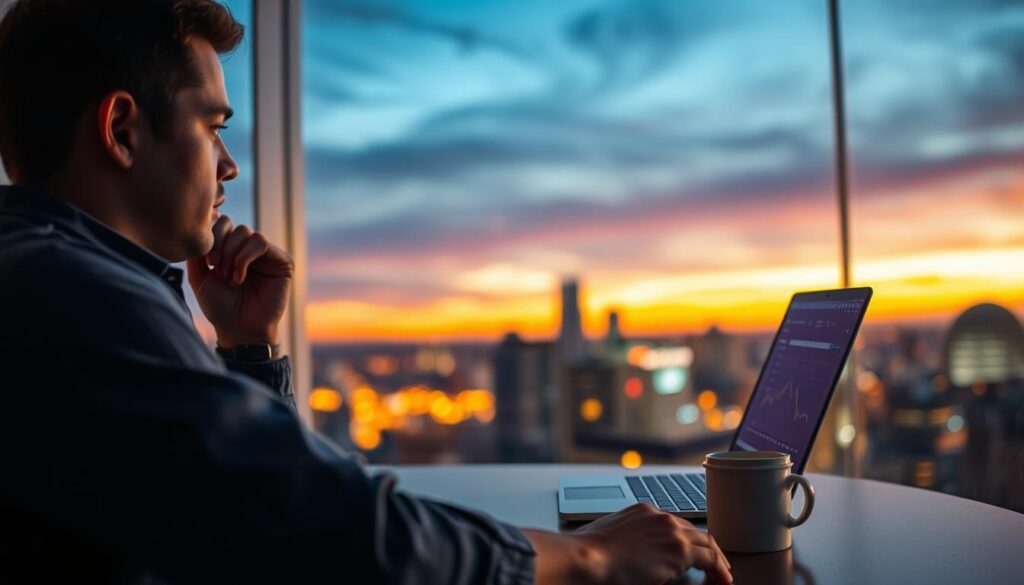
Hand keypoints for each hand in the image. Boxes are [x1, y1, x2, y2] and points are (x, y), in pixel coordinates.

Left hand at [186, 214, 293, 348]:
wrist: (239, 329)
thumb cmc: (220, 307)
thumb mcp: (200, 278)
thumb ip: (196, 253)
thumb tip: (200, 229)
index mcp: (231, 250)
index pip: (221, 224)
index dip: (212, 237)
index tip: (207, 262)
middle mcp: (249, 249)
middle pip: (233, 225)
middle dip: (220, 245)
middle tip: (215, 268)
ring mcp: (266, 255)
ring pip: (246, 232)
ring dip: (232, 255)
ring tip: (228, 277)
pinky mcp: (281, 261)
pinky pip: (260, 243)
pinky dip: (244, 259)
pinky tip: (239, 277)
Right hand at [525, 504, 730, 584]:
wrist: (588, 556)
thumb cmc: (588, 552)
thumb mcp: (610, 537)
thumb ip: (627, 541)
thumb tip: (631, 556)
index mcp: (643, 512)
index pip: (675, 525)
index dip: (687, 540)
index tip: (692, 553)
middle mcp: (660, 516)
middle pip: (694, 531)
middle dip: (707, 548)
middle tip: (716, 564)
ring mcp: (671, 531)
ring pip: (707, 542)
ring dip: (717, 559)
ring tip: (723, 574)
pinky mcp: (679, 550)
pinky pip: (710, 559)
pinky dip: (720, 569)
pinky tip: (723, 580)